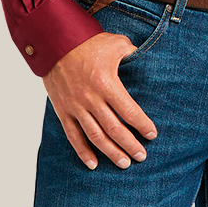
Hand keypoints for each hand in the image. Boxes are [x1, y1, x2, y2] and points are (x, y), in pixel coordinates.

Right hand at [42, 32, 158, 169]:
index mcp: (107, 83)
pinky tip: (93, 164)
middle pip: (114, 129)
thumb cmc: (87, 42)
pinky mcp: (63, 110)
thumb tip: (146, 59)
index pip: (129, 111)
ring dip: (111, 152)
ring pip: (96, 137)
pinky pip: (73, 136)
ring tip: (124, 163)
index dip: (142, 125)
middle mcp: (91, 99)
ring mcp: (76, 107)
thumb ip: (132, 53)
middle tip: (142, 156)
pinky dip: (83, 152)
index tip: (152, 135)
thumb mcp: (116, 43)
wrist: (55, 42)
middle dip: (130, 145)